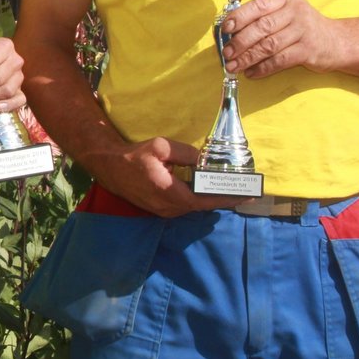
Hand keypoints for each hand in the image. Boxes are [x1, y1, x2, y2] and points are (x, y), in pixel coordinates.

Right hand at [87, 136, 240, 217]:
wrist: (110, 167)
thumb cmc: (134, 156)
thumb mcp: (161, 147)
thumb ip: (186, 153)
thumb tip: (204, 160)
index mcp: (170, 192)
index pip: (205, 201)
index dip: (227, 199)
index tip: (247, 196)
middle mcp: (168, 207)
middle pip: (203, 206)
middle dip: (223, 198)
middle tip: (243, 190)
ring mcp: (163, 211)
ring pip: (194, 207)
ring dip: (210, 199)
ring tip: (229, 190)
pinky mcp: (160, 210)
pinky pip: (185, 206)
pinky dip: (198, 199)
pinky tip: (206, 190)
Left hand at [221, 0, 338, 77]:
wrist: (337, 41)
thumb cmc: (303, 27)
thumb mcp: (287, 12)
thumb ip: (263, 16)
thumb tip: (230, 29)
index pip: (258, 6)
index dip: (239, 17)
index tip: (225, 29)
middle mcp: (296, 12)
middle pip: (262, 27)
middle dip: (240, 42)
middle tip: (227, 53)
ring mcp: (303, 31)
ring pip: (268, 46)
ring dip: (247, 58)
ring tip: (234, 66)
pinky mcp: (308, 51)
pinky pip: (279, 60)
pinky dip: (263, 68)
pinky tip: (251, 73)